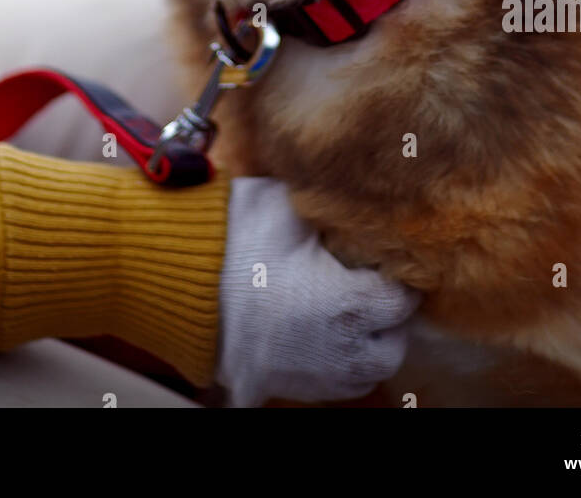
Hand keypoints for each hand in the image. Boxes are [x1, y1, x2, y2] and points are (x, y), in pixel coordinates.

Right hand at [217, 177, 419, 406]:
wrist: (176, 283)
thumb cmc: (235, 241)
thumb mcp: (288, 208)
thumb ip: (328, 207)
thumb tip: (351, 192)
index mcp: (347, 305)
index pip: (404, 301)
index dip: (400, 278)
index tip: (389, 262)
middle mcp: (338, 350)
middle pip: (392, 346)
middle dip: (389, 320)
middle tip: (373, 288)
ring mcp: (310, 376)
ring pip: (363, 373)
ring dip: (365, 346)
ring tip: (350, 314)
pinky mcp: (280, 387)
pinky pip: (329, 386)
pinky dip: (334, 364)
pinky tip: (320, 334)